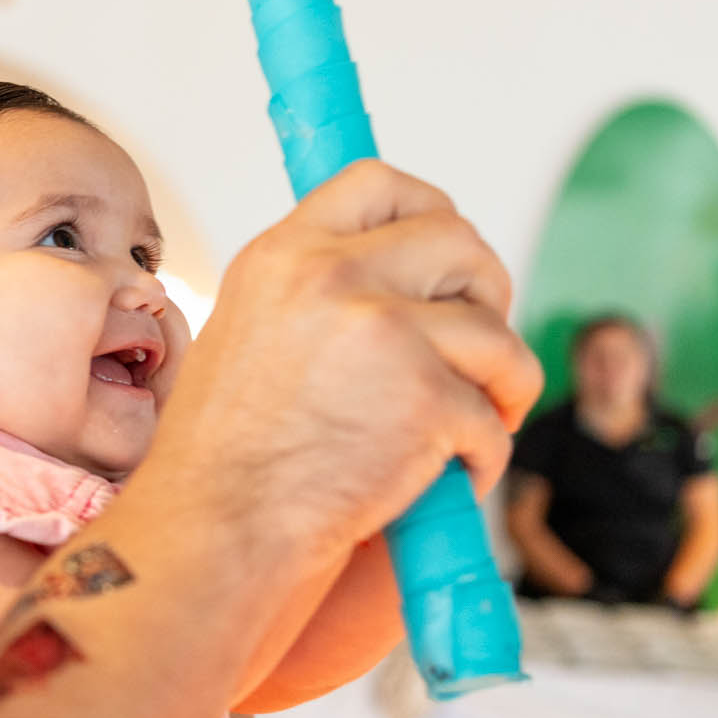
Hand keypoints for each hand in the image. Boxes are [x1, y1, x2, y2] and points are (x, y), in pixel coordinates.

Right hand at [143, 161, 542, 591]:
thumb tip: (398, 281)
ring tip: (469, 426)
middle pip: (457, 239)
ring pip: (495, 332)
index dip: (428, 213)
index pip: (378, 184)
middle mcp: (330, 277)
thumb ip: (311, 296)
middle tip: (473, 350)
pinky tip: (440, 481)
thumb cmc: (224, 458)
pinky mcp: (427, 398)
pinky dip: (481, 454)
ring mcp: (383, 332)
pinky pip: (494, 414)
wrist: (218, 532)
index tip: (444, 262)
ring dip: (500, 383)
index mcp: (281, 256)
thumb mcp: (246, 334)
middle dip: (485, 295)